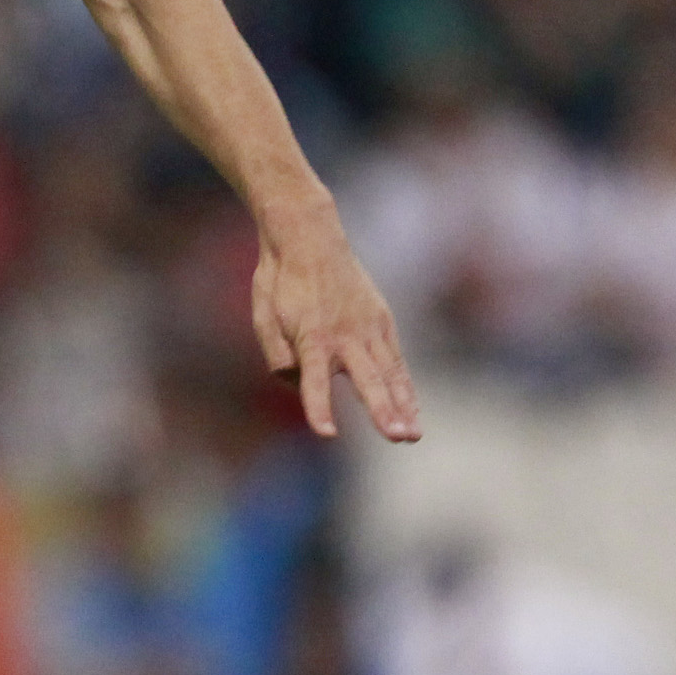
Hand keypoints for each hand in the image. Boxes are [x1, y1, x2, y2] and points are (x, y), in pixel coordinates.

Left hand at [254, 209, 421, 441]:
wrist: (308, 237)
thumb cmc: (279, 281)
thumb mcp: (262, 315)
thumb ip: (277, 354)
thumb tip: (296, 379)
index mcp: (310, 335)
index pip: (313, 380)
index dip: (318, 407)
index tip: (327, 433)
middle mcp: (344, 335)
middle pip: (366, 379)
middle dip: (381, 410)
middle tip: (397, 437)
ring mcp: (368, 327)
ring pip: (389, 373)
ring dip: (403, 405)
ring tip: (412, 435)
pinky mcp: (381, 321)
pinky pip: (396, 360)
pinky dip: (404, 386)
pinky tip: (412, 411)